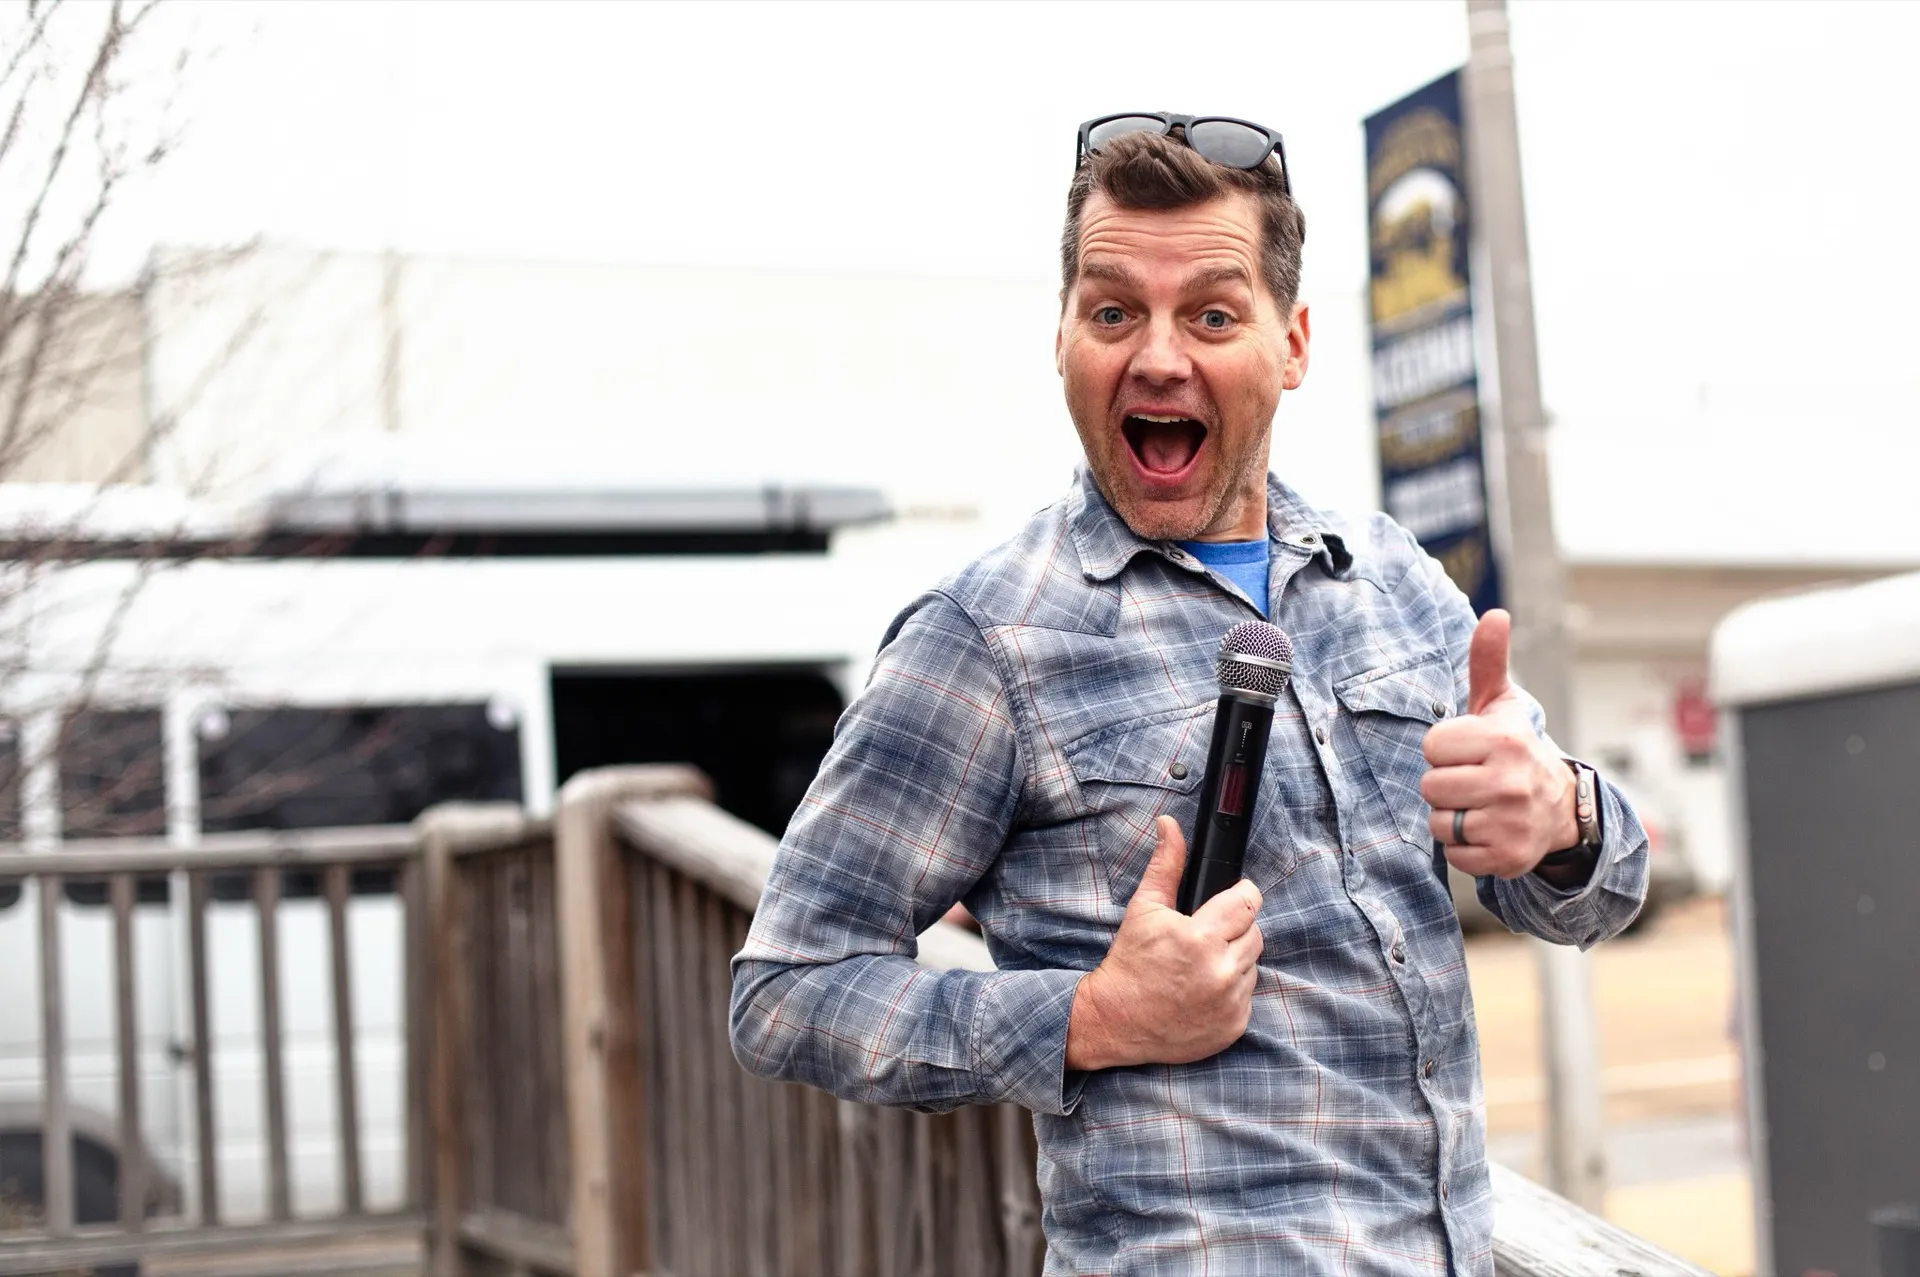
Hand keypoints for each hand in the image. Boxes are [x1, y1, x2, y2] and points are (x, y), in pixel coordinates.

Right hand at [1065, 816, 1262, 1070]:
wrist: (1115, 1021)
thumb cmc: (1128, 963)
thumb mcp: (1144, 909)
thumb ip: (1166, 865)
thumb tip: (1170, 825)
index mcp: (1200, 938)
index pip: (1249, 902)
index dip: (1241, 896)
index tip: (1232, 897)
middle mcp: (1220, 972)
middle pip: (1254, 933)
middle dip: (1234, 929)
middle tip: (1205, 936)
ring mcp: (1230, 1003)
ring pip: (1252, 964)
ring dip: (1233, 960)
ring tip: (1201, 964)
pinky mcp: (1234, 1026)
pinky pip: (1248, 996)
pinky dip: (1231, 990)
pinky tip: (1203, 989)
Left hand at [1420, 609, 1579, 879]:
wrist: (1559, 807)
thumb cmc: (1513, 749)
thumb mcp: (1500, 705)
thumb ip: (1488, 661)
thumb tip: (1494, 614)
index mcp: (1503, 740)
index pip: (1432, 747)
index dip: (1443, 750)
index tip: (1467, 751)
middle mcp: (1511, 781)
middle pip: (1431, 787)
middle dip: (1444, 785)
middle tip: (1472, 780)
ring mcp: (1512, 822)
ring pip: (1440, 823)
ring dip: (1452, 817)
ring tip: (1479, 805)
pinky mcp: (1510, 858)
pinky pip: (1455, 855)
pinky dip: (1464, 848)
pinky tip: (1487, 830)